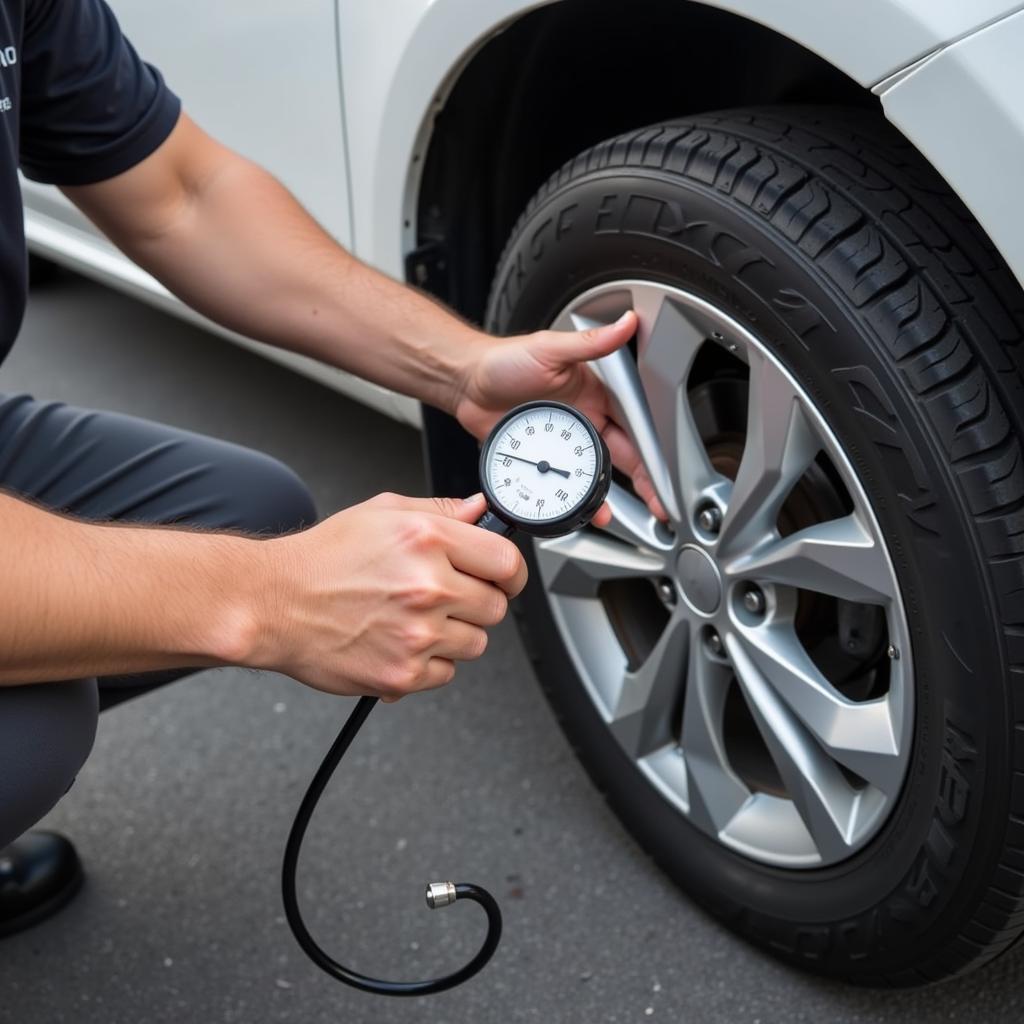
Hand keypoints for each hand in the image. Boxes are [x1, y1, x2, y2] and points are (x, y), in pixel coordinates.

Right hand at [250, 493, 525, 699]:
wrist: (272, 603)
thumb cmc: (323, 559)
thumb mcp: (383, 513)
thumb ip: (441, 511)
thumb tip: (480, 511)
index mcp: (428, 540)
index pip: (507, 563)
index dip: (509, 573)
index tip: (503, 578)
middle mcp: (427, 586)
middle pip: (496, 607)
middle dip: (475, 603)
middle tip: (442, 598)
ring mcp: (417, 633)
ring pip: (475, 643)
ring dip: (452, 635)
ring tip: (412, 619)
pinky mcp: (404, 672)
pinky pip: (446, 673)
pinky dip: (428, 663)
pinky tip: (398, 641)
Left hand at [453, 310, 666, 521]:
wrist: (465, 382)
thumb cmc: (504, 360)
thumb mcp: (550, 349)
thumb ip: (590, 344)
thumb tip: (625, 324)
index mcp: (594, 396)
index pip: (633, 427)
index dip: (651, 451)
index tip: (662, 471)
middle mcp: (581, 422)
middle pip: (621, 457)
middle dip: (642, 483)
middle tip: (656, 505)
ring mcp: (559, 444)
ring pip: (591, 475)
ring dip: (603, 496)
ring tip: (607, 515)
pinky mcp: (538, 460)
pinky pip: (559, 484)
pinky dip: (569, 500)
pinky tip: (575, 513)